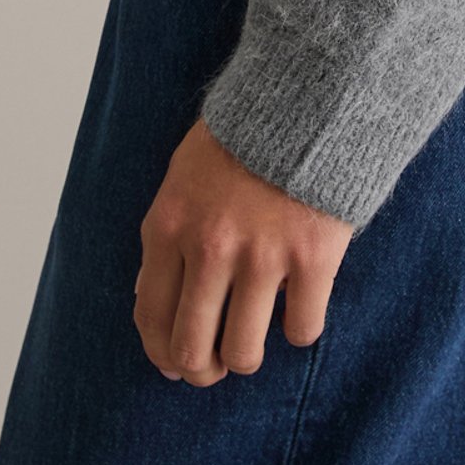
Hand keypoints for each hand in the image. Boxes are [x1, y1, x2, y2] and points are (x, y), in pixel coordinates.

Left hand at [134, 115, 352, 384]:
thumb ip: (169, 235)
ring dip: (247, 357)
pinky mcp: (313, 258)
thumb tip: (155, 301)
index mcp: (170, 224)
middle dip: (202, 370)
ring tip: (255, 342)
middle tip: (216, 365)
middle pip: (192, 348)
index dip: (162, 353)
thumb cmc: (242, 137)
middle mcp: (210, 247)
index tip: (176, 363)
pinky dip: (300, 328)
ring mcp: (263, 255)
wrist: (308, 94)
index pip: (151, 316)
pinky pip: (301, 330)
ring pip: (243, 353)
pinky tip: (301, 308)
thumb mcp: (183, 176)